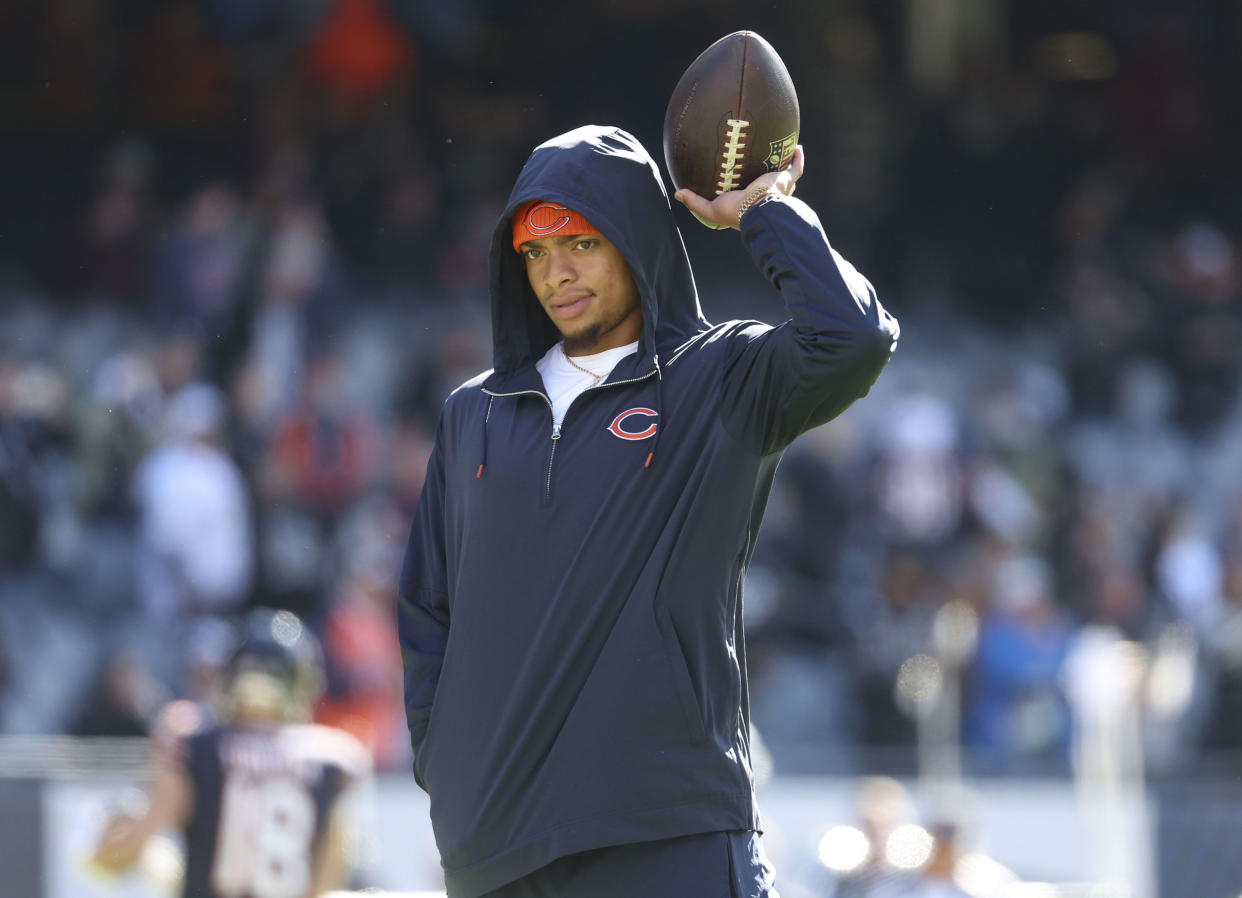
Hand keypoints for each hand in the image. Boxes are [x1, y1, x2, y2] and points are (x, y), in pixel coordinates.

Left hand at [674, 145, 804, 229]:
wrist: (758, 208)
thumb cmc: (736, 212)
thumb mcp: (711, 209)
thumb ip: (695, 202)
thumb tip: (678, 194)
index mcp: (749, 204)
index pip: (747, 196)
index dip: (744, 191)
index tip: (737, 181)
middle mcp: (765, 197)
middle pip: (766, 186)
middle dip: (766, 178)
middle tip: (760, 164)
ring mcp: (778, 188)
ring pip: (783, 176)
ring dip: (782, 166)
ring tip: (780, 153)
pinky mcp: (786, 179)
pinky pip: (795, 167)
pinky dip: (798, 158)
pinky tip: (797, 146)